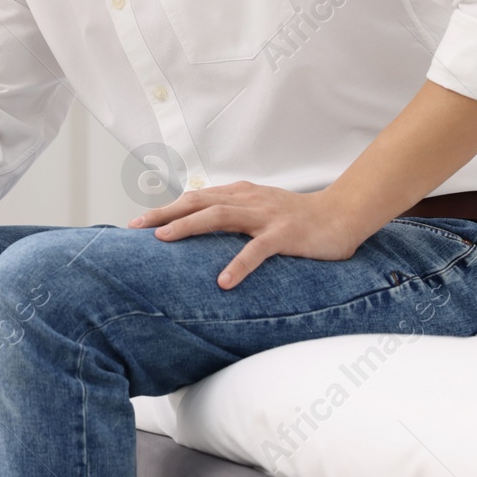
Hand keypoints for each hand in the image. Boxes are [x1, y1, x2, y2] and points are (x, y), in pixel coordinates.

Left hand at [128, 182, 368, 289]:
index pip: (194, 198)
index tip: (138, 222)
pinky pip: (257, 250)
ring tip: (163, 241)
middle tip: (135, 227)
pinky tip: (223, 282)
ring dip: (188, 227)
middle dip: (164, 213)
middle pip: (197, 202)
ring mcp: (265, 215)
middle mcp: (248, 199)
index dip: (165, 208)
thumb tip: (198, 226)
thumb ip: (231, 215)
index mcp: (239, 194)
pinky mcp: (285, 234)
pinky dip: (238, 265)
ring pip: (219, 216)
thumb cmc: (296, 218)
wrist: (341, 215)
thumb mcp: (258, 210)